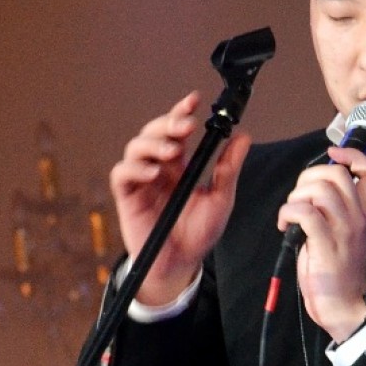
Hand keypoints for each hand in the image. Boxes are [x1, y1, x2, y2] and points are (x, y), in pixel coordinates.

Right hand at [110, 91, 250, 304]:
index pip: (176, 130)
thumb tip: (243, 136)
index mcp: (179, 165)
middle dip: (168, 124)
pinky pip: (122, 174)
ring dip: (153, 144)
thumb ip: (228, 169)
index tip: (194, 101)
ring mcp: (141, 181)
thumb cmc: (198, 234)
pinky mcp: (128, 197)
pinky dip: (135, 168)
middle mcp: (158, 168)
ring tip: (171, 151)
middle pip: (154, 132)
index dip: (181, 112)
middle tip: (186, 127)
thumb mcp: (220, 199)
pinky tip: (154, 173)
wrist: (181, 265)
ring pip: (135, 147)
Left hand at [277, 145, 365, 341]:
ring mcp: (343, 230)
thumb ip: (333, 211)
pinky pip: (304, 213)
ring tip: (291, 216)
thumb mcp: (343, 235)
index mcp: (362, 213)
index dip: (351, 154)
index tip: (333, 154)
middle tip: (298, 199)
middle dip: (308, 178)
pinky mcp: (325, 244)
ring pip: (319, 190)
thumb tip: (311, 191)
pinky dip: (288, 214)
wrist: (345, 307)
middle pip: (336, 174)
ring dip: (295, 198)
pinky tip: (285, 227)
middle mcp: (357, 217)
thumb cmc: (338, 273)